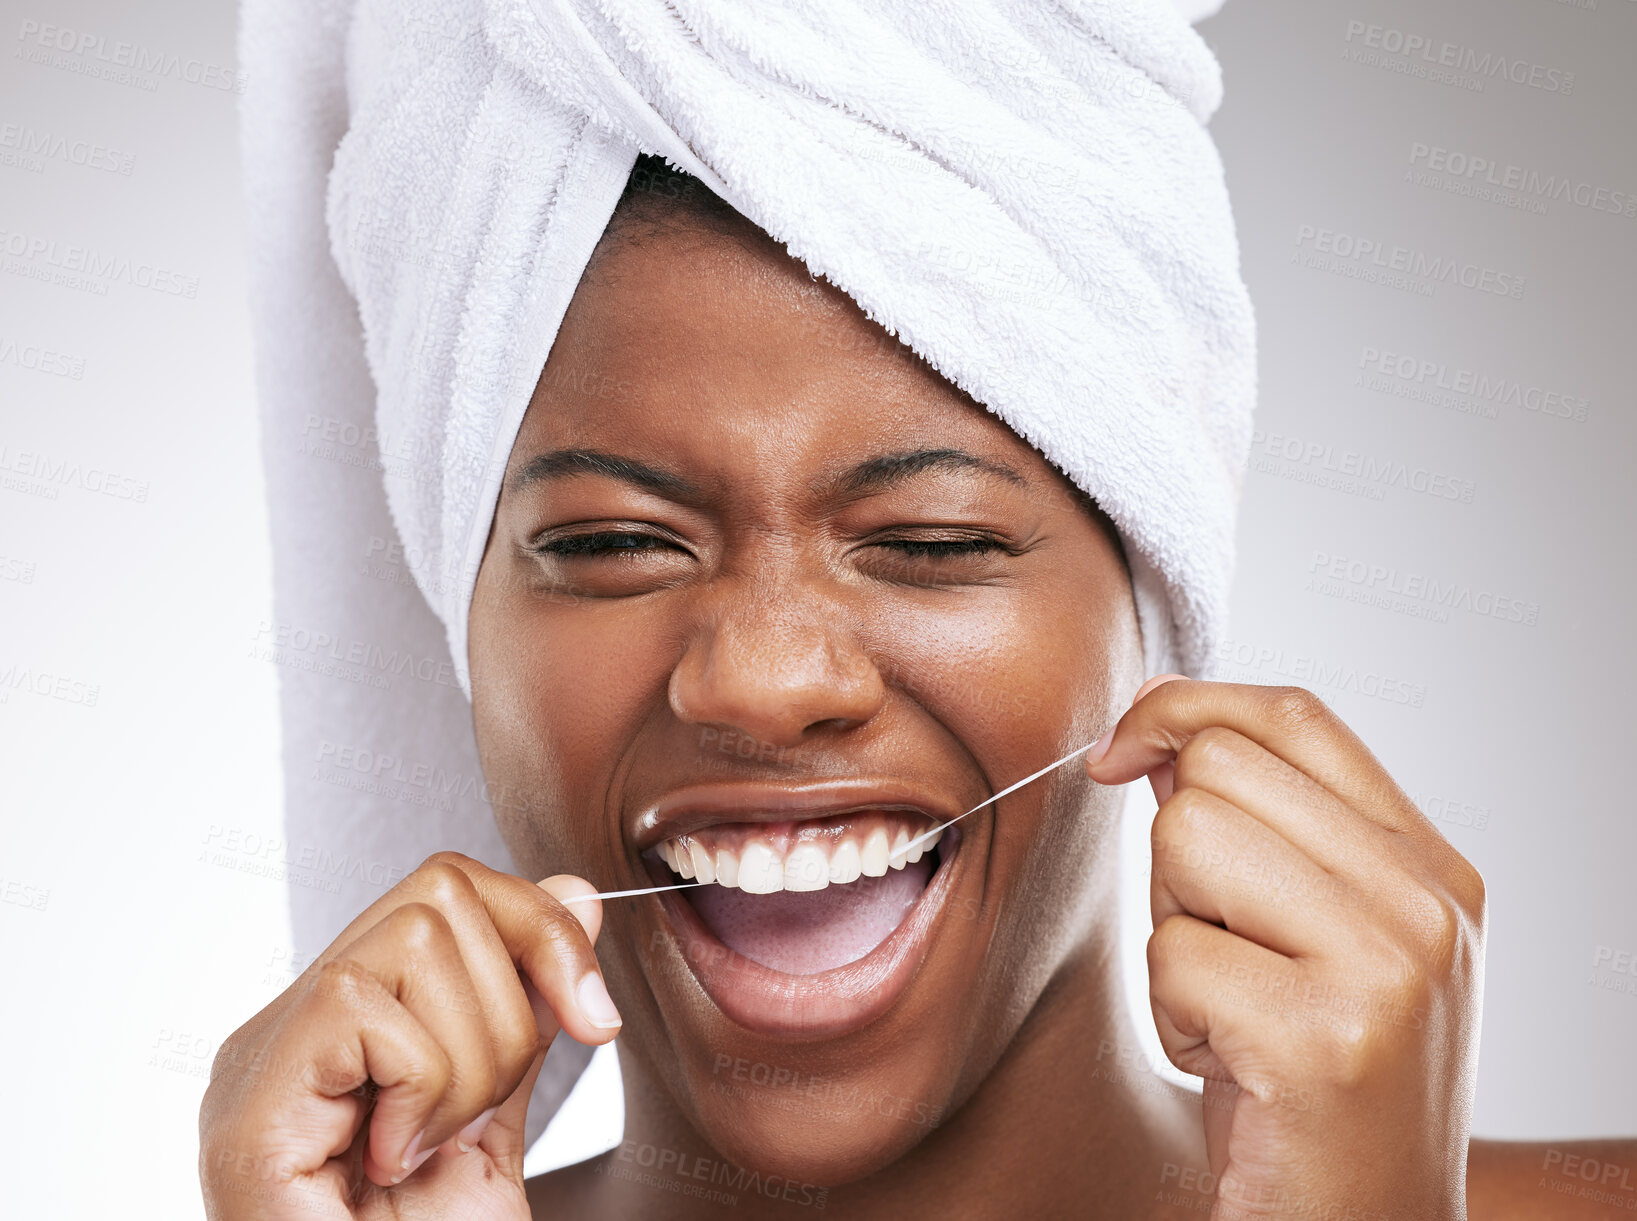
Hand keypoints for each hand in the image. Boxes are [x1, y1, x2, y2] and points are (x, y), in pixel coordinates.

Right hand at [199, 853, 622, 1218]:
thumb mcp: (502, 1113)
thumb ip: (528, 1007)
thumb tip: (579, 892)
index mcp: (346, 1028)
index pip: (448, 887)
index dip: (539, 927)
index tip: (596, 1019)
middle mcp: (291, 1028)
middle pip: (440, 889)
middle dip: (515, 999)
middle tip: (483, 1111)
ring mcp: (261, 1060)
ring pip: (416, 937)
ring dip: (469, 1060)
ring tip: (429, 1149)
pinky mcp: (250, 1098)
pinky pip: (367, 1004)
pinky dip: (421, 1088)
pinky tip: (391, 1163)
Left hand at [1087, 678, 1486, 1219]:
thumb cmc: (1314, 1086)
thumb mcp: (1318, 940)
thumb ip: (1261, 829)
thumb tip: (1152, 731)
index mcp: (1433, 868)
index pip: (1294, 715)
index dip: (1185, 706)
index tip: (1117, 749)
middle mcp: (1428, 905)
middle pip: (1215, 769)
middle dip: (1177, 857)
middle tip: (1225, 953)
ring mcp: (1387, 968)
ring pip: (1184, 842)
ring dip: (1174, 933)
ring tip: (1231, 1008)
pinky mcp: (1322, 1039)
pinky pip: (1172, 953)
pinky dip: (1173, 1014)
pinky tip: (1231, 1067)